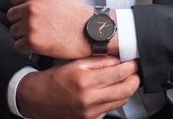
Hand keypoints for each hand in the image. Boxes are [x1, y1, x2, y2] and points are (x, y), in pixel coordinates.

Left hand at [8, 0, 101, 58]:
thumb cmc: (76, 12)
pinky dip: (27, 46)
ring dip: (24, 33)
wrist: (91, 31)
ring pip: (14, 30)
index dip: (24, 5)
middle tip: (41, 23)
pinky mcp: (32, 41)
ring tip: (43, 32)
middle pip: (12, 15)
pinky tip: (41, 42)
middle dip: (23, 20)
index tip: (35, 11)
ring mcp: (31, 25)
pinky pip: (17, 45)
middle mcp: (32, 7)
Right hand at [16, 56, 139, 118]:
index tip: (135, 61)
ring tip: (123, 80)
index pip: (120, 73)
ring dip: (126, 90)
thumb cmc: (54, 79)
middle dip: (135, 79)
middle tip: (135, 72)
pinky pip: (110, 110)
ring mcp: (90, 113)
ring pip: (121, 101)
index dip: (132, 66)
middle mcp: (89, 99)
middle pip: (126, 91)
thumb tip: (120, 59)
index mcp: (85, 81)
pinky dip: (113, 100)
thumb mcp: (76, 63)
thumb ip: (100, 61)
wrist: (37, 99)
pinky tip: (108, 92)